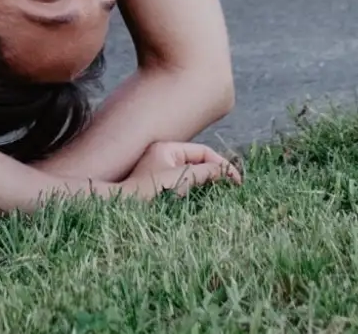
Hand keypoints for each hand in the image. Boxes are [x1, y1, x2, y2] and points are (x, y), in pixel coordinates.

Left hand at [119, 140, 242, 200]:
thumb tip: (225, 172)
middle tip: (234, 189)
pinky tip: (204, 204)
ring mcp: (159, 173)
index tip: (237, 181)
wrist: (120, 209)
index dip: (221, 164)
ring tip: (223, 197)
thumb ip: (205, 173)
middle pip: (198, 162)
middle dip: (216, 174)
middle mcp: (163, 157)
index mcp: (168, 148)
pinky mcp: (158, 190)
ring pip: (192, 176)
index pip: (202, 151)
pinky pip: (183, 187)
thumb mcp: (181, 179)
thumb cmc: (149, 191)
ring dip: (207, 185)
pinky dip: (196, 193)